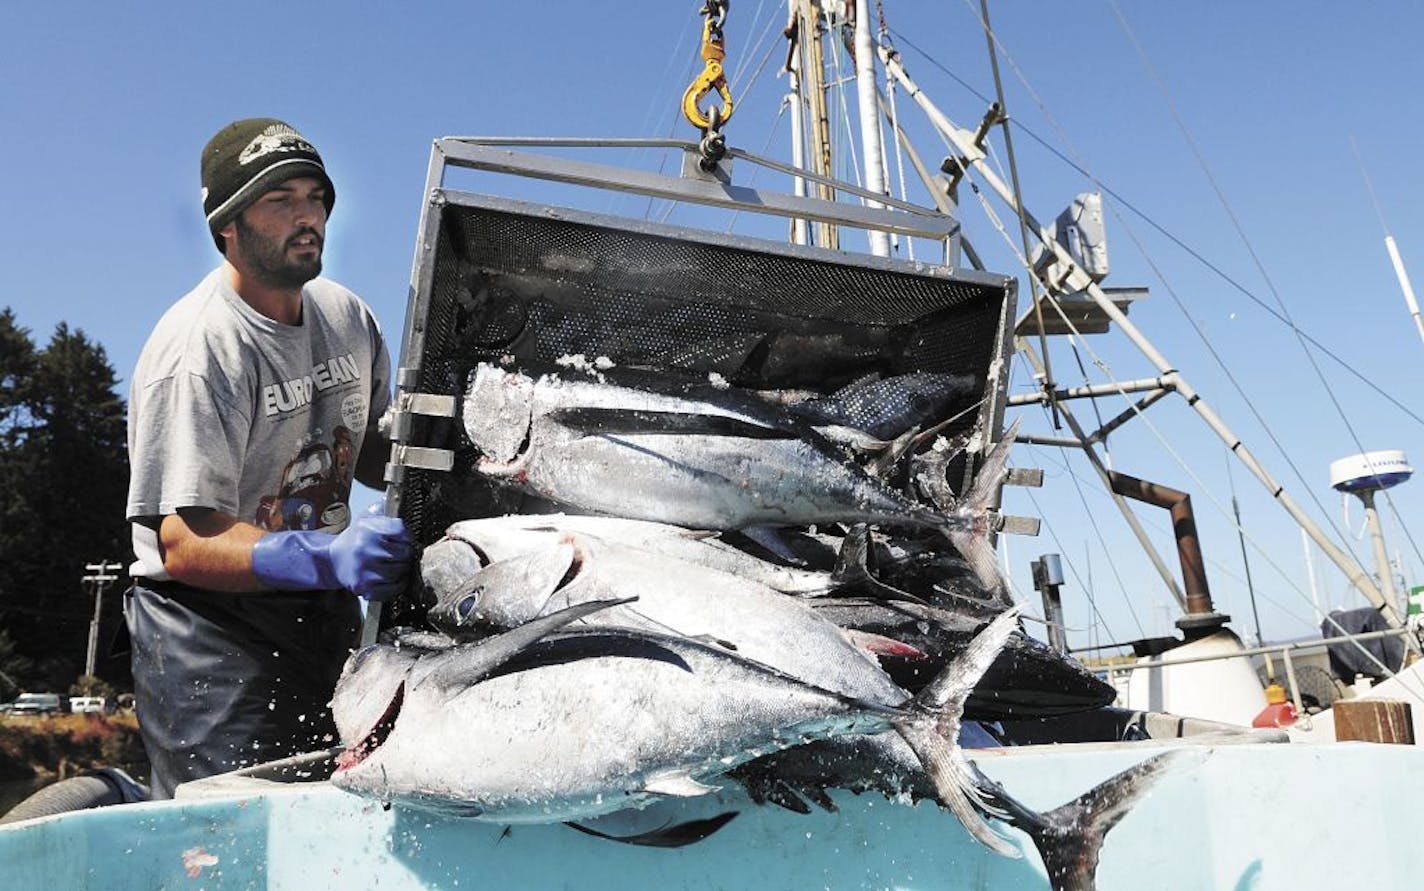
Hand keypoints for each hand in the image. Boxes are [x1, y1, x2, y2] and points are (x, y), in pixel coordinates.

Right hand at [252, 504, 413, 600]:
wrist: (333, 560)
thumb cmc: (355, 539)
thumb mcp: (366, 519)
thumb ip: (381, 509)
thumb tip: (389, 498)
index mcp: (369, 530)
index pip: (403, 533)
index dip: (407, 537)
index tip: (402, 539)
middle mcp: (367, 550)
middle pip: (405, 554)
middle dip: (405, 554)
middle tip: (399, 554)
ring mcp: (366, 571)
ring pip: (401, 572)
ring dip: (401, 569)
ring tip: (393, 565)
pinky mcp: (366, 588)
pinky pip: (394, 589)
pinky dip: (397, 584)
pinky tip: (392, 578)